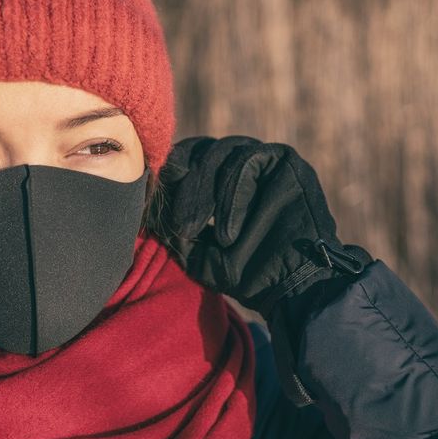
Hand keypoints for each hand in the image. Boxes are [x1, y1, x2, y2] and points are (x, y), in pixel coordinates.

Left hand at [147, 136, 372, 405]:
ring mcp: (264, 158)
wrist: (293, 287)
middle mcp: (240, 161)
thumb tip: (144, 210)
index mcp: (218, 175)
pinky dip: (233, 195)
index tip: (156, 205)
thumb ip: (172, 229)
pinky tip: (228, 230)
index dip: (168, 176)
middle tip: (180, 227)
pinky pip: (250, 161)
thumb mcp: (196, 253)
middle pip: (200, 151)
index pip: (185, 158)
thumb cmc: (244, 272)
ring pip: (222, 153)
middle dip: (184, 187)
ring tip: (199, 232)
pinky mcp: (286, 160)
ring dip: (205, 194)